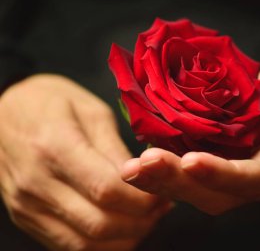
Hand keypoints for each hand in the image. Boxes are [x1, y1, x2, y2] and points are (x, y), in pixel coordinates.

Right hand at [0, 74, 171, 249]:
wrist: (4, 111)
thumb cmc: (51, 102)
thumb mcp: (91, 112)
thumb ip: (115, 150)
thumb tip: (144, 180)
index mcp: (55, 147)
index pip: (106, 189)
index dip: (142, 198)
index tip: (164, 193)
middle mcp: (36, 183)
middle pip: (98, 223)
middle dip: (140, 221)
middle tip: (161, 207)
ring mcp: (27, 206)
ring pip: (84, 243)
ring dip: (124, 237)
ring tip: (147, 218)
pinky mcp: (25, 217)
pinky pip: (68, 246)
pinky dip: (102, 244)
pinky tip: (122, 228)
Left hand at [120, 59, 259, 214]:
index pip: (253, 178)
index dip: (226, 176)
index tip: (193, 162)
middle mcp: (246, 176)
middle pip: (213, 192)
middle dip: (178, 183)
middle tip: (141, 167)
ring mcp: (221, 171)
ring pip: (188, 188)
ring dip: (158, 180)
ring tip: (129, 168)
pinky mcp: (200, 159)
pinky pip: (176, 171)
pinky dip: (154, 169)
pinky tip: (130, 161)